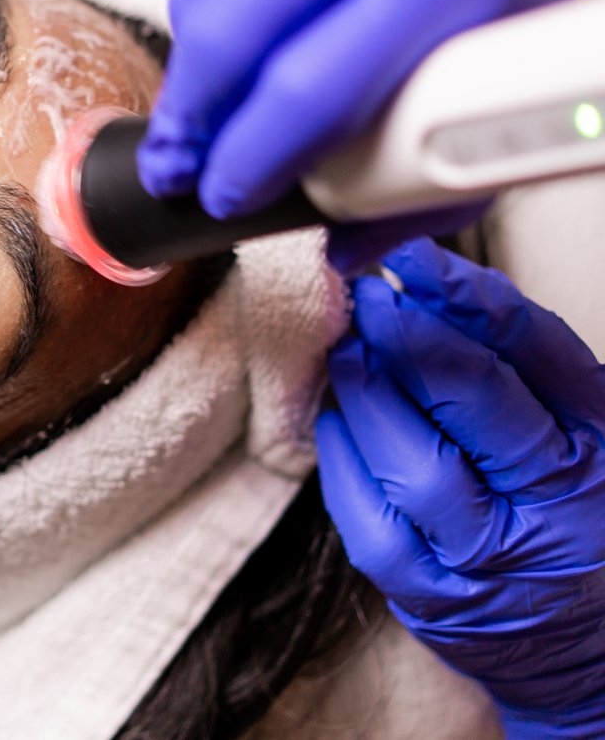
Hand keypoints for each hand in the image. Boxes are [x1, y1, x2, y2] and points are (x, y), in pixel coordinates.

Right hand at [140, 0, 604, 239]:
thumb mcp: (500, 58)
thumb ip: (438, 171)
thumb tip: (345, 243)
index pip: (307, 93)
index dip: (249, 159)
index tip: (225, 193)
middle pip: (226, 39)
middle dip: (189, 117)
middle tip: (179, 156)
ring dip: (195, 51)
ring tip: (223, 70)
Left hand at [316, 238, 604, 737]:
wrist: (590, 655)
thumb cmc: (579, 519)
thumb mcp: (582, 432)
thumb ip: (522, 363)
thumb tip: (435, 286)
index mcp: (604, 449)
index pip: (541, 353)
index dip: (470, 296)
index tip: (416, 258)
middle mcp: (558, 506)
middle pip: (477, 402)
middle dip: (410, 337)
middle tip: (369, 298)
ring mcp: (492, 560)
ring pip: (416, 464)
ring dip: (369, 394)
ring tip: (348, 351)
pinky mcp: (432, 599)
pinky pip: (371, 522)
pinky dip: (343, 461)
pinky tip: (336, 421)